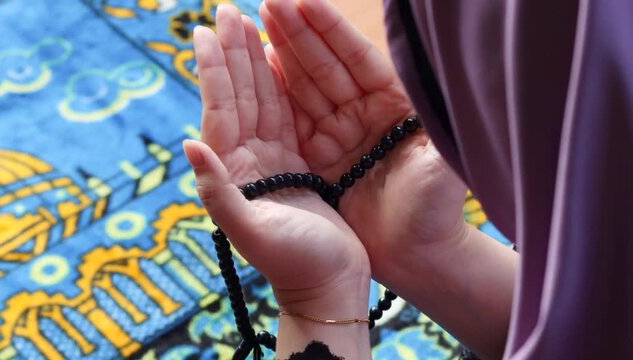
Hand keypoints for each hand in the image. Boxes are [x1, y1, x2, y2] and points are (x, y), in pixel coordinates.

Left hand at [184, 5, 369, 308]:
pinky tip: (277, 64)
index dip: (214, 71)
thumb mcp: (254, 232)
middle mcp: (249, 162)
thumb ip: (219, 192)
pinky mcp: (298, 165)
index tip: (206, 31)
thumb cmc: (296, 265)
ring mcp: (273, 161)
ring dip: (254, 64)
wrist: (328, 287)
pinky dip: (282, 88)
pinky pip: (287, 116)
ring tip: (248, 26)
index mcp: (235, 172)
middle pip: (240, 97)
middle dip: (233, 54)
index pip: (221, 111)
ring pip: (263, 101)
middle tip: (227, 11)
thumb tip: (188, 144)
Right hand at [259, 0, 468, 283]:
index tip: (302, 1)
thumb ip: (441, 125)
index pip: (358, 57)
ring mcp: (342, 134)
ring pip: (307, 88)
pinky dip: (277, 96)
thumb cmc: (437, 213)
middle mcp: (366, 114)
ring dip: (282, 58)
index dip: (331, 30)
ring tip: (253, 28)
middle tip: (267, 4)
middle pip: (326, 67)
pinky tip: (260, 71)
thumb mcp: (445, 166)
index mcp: (394, 106)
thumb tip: (442, 71)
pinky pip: (296, 120)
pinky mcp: (323, 158)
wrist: (417, 257)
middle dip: (298, 34)